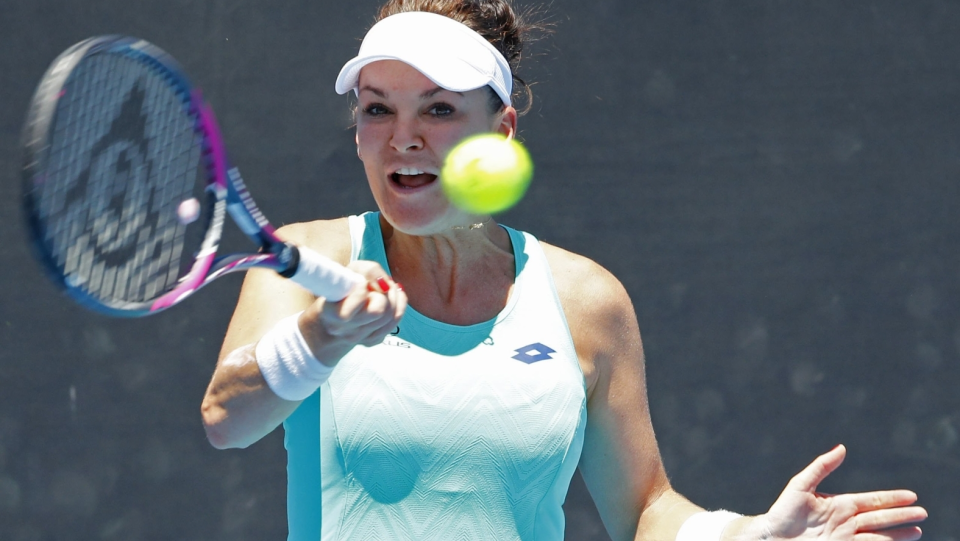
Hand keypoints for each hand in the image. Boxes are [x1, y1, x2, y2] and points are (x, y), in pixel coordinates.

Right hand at [298, 260, 406, 365]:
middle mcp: (343, 330)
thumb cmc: (344, 287)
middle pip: (379, 311)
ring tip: (384, 289)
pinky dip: (397, 306)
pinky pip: (395, 321)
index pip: (349, 312)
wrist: (336, 311)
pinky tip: (390, 298)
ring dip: (393, 297)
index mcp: (331, 313)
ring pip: (391, 316)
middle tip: (376, 285)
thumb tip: (385, 285)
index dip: (360, 293)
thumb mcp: (351, 270)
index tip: (361, 284)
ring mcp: (358, 338)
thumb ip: (369, 271)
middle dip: (382, 292)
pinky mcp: (372, 341)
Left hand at [751, 445, 925, 540]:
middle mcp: (847, 521)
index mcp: (841, 504)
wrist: (772, 537)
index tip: (911, 496)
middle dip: (902, 516)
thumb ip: (822, 466)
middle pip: (881, 518)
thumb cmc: (783, 511)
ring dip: (898, 534)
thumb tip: (842, 448)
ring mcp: (846, 537)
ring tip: (918, 531)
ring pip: (879, 535)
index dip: (892, 498)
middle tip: (922, 513)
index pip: (873, 500)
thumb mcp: (801, 484)